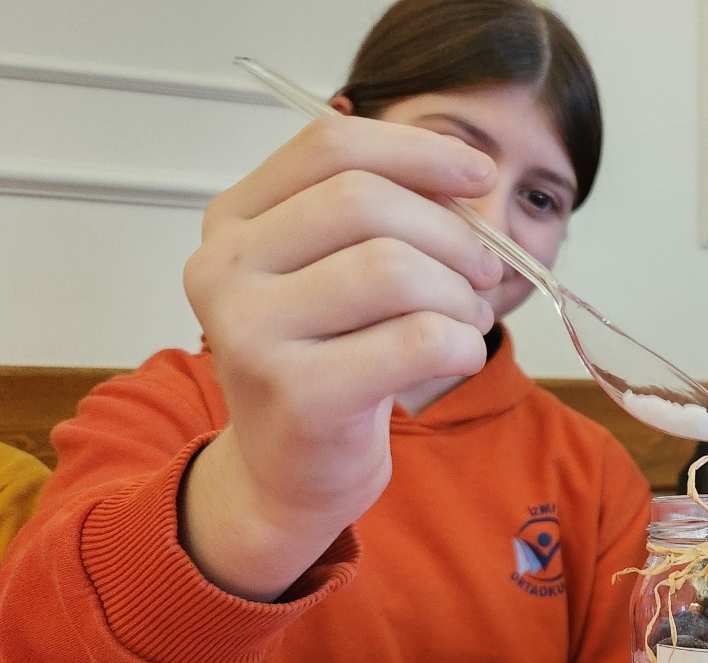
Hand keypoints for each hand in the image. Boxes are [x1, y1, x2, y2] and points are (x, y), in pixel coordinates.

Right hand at [179, 115, 500, 599]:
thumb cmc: (329, 357)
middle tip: (483, 271)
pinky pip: (418, 340)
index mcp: (233, 220)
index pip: (329, 146)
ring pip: (394, 268)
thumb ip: (385, 212)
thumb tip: (470, 179)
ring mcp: (251, 333)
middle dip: (450, 232)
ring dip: (459, 292)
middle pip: (364, 201)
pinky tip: (456, 355)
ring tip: (466, 319)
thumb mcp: (336, 270)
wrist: (287, 472)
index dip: (418, 151)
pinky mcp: (298, 395)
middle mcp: (224, 268)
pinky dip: (462, 342)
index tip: (482, 175)